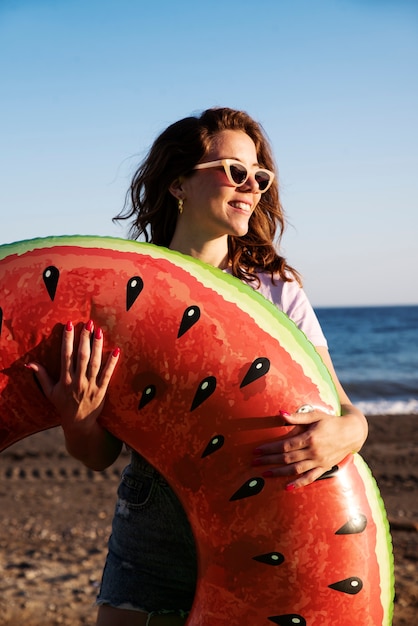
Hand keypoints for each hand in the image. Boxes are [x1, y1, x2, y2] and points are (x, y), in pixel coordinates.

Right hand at [26, 319, 119, 438]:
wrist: (79, 423)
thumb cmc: (63, 404)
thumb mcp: (49, 391)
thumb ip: (41, 375)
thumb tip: (29, 363)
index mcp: (65, 380)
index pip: (66, 356)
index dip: (67, 340)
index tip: (69, 325)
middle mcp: (78, 381)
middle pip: (82, 357)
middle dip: (84, 339)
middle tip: (88, 323)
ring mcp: (91, 386)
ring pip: (95, 363)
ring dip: (97, 346)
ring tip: (99, 331)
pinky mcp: (102, 390)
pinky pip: (108, 374)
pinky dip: (112, 362)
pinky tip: (116, 349)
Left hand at [252, 407, 359, 489]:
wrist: (352, 432)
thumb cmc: (330, 421)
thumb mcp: (315, 415)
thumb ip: (297, 417)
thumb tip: (280, 413)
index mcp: (310, 438)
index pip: (285, 445)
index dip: (270, 448)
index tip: (257, 450)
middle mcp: (314, 452)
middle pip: (287, 458)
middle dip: (269, 460)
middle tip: (255, 462)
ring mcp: (319, 461)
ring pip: (296, 470)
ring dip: (279, 473)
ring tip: (265, 474)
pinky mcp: (324, 467)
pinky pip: (310, 478)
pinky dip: (298, 483)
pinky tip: (287, 487)